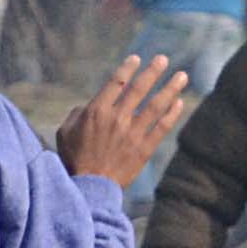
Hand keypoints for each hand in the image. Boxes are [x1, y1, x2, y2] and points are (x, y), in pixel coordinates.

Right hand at [54, 54, 190, 184]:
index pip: (116, 82)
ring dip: (170, 88)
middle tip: (163, 59)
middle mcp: (117, 118)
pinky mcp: (144, 148)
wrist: (89, 188)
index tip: (136, 58)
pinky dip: (172, 113)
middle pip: (139, 89)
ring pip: (156, 105)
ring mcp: (133, 133)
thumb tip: (87, 106)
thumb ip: (76, 114)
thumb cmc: (73, 160)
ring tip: (182, 75)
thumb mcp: (64, 133)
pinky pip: (162, 127)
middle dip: (153, 71)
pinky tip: (179, 102)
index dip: (127, 68)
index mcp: (96, 111)